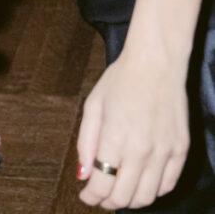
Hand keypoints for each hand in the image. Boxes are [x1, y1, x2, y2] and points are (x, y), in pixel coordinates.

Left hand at [76, 49, 189, 208]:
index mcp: (115, 136)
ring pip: (147, 197)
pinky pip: (168, 184)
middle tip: (100, 196)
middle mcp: (141, 148)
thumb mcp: (93, 105)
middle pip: (123, 196)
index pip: (101, 185)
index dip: (91, 196)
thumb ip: (85, 142)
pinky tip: (142, 182)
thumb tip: (82, 174)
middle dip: (107, 202)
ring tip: (120, 191)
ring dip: (130, 201)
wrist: (156, 62)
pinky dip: (153, 191)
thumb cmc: (121, 79)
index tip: (86, 195)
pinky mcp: (180, 149)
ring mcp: (164, 150)